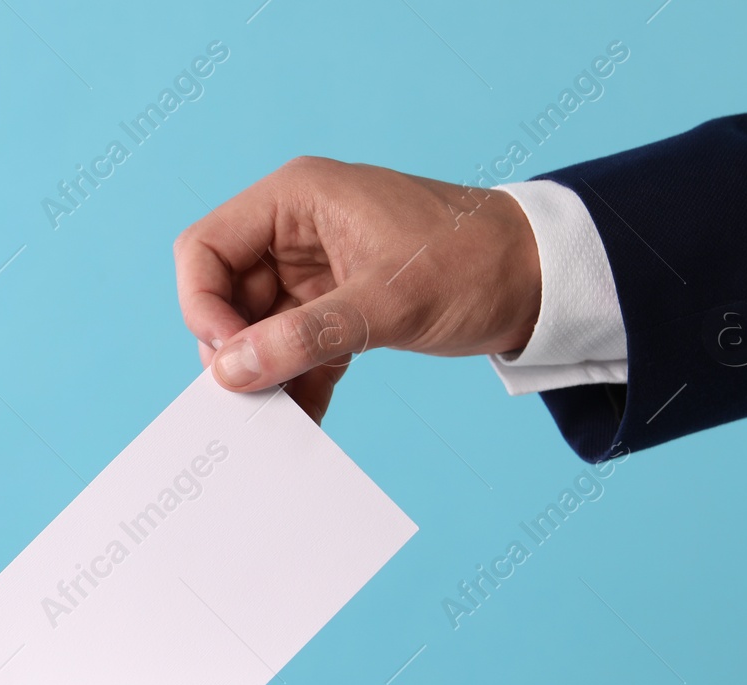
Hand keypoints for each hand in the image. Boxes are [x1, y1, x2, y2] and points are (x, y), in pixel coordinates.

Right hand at [173, 156, 541, 421]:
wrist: (545, 280)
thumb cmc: (476, 263)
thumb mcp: (387, 303)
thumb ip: (304, 336)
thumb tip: (231, 371)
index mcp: (297, 200)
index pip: (206, 248)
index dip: (201, 306)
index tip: (227, 360)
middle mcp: (296, 231)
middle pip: (225, 295)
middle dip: (233, 350)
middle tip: (249, 401)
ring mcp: (315, 272)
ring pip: (257, 330)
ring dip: (264, 375)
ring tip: (275, 420)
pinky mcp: (339, 308)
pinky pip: (297, 350)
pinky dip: (297, 385)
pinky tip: (304, 423)